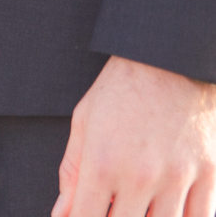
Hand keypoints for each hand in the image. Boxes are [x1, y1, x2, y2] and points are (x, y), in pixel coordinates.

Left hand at [53, 56, 215, 216]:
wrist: (169, 61)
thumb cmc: (121, 90)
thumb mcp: (84, 123)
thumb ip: (72, 172)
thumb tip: (63, 213)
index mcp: (102, 162)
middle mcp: (140, 175)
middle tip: (113, 207)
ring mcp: (178, 177)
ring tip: (138, 206)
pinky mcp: (209, 175)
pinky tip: (167, 209)